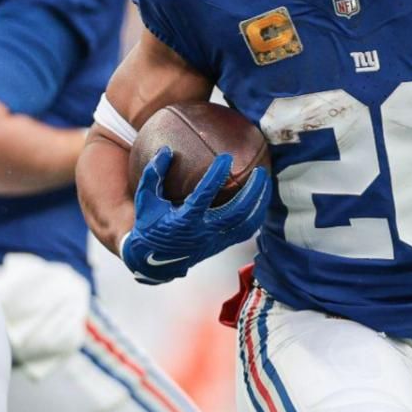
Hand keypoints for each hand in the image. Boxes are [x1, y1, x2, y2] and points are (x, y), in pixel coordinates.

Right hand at [118, 148, 269, 283]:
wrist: (154, 261)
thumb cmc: (149, 224)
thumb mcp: (146, 200)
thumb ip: (153, 175)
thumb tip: (167, 150)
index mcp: (183, 221)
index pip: (203, 197)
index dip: (215, 177)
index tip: (226, 158)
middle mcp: (203, 233)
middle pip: (236, 212)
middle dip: (251, 191)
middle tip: (260, 170)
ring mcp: (215, 241)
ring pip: (246, 223)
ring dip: (259, 202)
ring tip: (266, 181)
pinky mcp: (222, 245)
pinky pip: (246, 230)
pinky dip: (256, 214)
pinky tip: (261, 198)